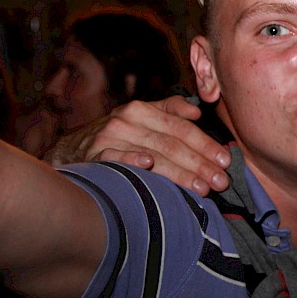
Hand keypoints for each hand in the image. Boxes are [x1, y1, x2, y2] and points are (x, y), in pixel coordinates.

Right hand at [44, 97, 230, 195]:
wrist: (70, 150)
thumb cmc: (116, 136)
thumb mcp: (141, 117)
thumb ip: (170, 110)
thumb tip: (198, 110)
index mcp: (142, 109)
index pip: (181, 128)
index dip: (205, 144)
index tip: (226, 160)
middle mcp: (126, 121)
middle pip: (171, 143)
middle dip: (199, 163)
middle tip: (221, 181)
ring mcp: (108, 138)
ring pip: (151, 155)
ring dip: (179, 172)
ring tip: (202, 188)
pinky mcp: (93, 156)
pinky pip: (116, 159)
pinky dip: (131, 161)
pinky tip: (148, 167)